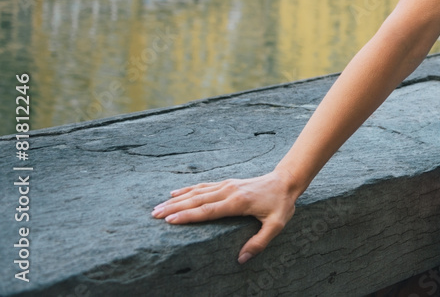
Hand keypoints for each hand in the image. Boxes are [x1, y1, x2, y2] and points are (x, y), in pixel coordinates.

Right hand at [151, 169, 298, 263]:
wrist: (286, 181)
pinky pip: (203, 186)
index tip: (170, 220)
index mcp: (238, 202)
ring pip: (197, 192)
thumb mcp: (276, 225)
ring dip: (176, 199)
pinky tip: (174, 194)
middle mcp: (229, 191)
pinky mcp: (227, 183)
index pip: (208, 210)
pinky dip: (187, 190)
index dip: (188, 216)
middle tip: (154, 215)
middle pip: (196, 200)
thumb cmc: (281, 204)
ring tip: (157, 207)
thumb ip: (259, 242)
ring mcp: (227, 185)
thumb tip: (241, 259)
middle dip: (174, 208)